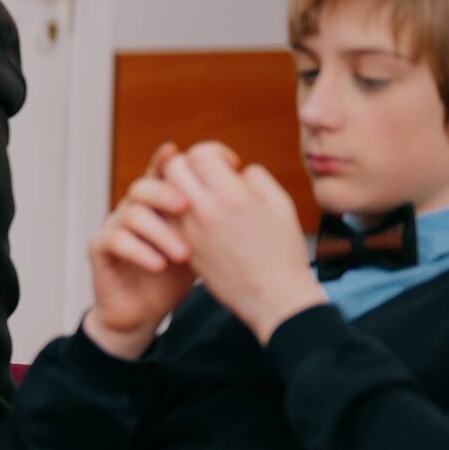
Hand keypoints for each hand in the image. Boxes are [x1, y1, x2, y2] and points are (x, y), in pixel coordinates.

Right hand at [84, 142, 197, 357]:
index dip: (184, 165)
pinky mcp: (99, 248)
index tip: (209, 171)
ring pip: (132, 214)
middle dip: (167, 193)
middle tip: (188, 207)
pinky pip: (114, 240)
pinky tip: (159, 265)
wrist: (141, 311)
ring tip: (184, 254)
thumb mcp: (198, 244)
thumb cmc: (174, 275)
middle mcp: (133, 208)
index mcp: (157, 202)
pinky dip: (139, 251)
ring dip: (161, 232)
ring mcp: (114, 225)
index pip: (166, 171)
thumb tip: (244, 193)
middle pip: (144, 185)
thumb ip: (209, 219)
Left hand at [162, 142, 325, 342]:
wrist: (274, 297)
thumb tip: (234, 170)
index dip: (214, 152)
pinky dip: (176, 211)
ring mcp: (189, 231)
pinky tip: (197, 217)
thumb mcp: (280, 203)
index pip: (199, 154)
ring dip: (180, 188)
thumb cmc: (283, 249)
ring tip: (202, 196)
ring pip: (165, 194)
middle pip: (174, 169)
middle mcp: (204, 210)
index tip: (229, 165)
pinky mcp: (182, 248)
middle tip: (209, 178)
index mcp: (232, 195)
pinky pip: (167, 218)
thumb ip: (255, 177)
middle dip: (190, 166)